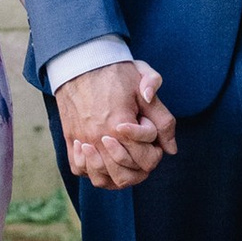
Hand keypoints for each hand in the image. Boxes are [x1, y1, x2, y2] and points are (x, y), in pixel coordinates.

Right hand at [57, 59, 176, 192]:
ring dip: (115, 174)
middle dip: (139, 167)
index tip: (152, 139)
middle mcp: (100, 139)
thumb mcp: (145, 88)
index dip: (156, 152)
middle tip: (139, 150)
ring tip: (122, 158)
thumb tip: (171, 149)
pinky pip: (80, 169)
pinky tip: (101, 156)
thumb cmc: (115, 72)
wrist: (81, 61)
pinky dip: (91, 170)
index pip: (147, 161)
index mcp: (121, 127)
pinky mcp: (70, 139)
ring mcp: (82, 142)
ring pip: (101, 179)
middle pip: (125, 177)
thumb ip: (163, 119)